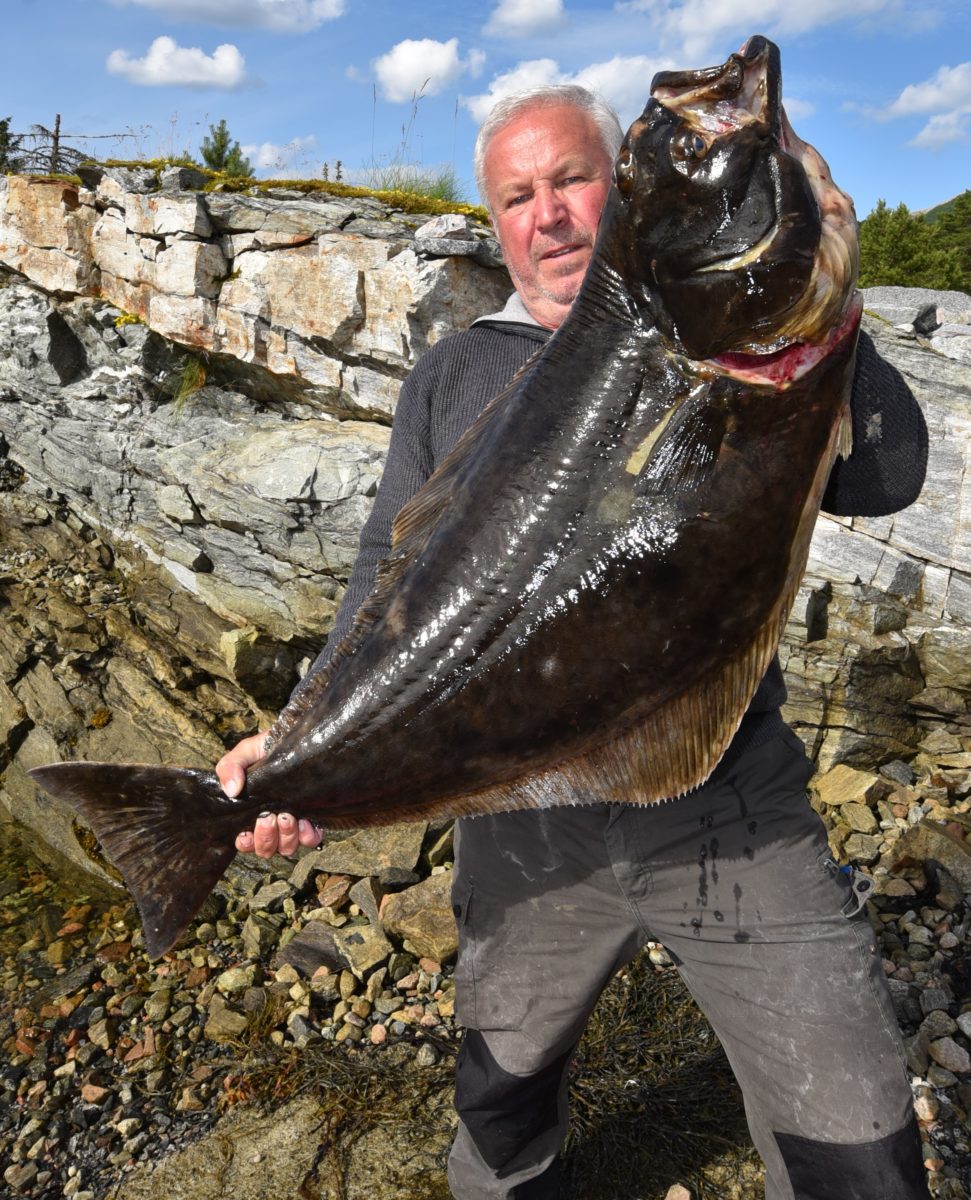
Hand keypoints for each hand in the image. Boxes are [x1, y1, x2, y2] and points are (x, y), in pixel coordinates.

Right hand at [215, 732, 322, 858]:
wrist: (298, 739)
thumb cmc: (269, 747)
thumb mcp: (246, 751)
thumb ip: (230, 766)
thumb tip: (231, 791)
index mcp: (252, 812)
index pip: (245, 841)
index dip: (246, 842)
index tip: (246, 832)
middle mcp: (272, 822)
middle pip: (266, 848)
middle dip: (266, 838)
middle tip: (269, 816)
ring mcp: (293, 823)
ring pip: (287, 847)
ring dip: (286, 837)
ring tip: (288, 817)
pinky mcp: (314, 818)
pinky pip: (311, 840)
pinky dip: (307, 836)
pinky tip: (305, 821)